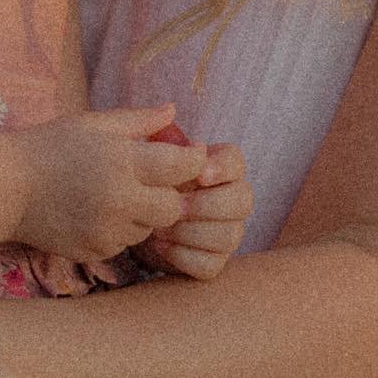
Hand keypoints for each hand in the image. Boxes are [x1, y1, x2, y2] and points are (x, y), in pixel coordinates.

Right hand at [13, 103, 207, 263]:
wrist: (6, 187)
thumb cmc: (50, 147)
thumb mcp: (94, 123)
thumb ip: (139, 120)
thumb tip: (174, 112)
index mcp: (122, 161)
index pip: (183, 166)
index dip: (192, 160)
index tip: (187, 155)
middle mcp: (119, 200)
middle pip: (173, 208)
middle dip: (168, 195)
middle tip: (151, 181)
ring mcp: (105, 231)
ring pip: (148, 229)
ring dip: (142, 214)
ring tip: (116, 195)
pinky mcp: (93, 251)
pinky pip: (123, 245)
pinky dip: (118, 231)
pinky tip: (96, 213)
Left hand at [138, 142, 252, 279]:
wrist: (134, 220)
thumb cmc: (147, 183)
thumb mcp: (148, 157)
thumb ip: (158, 136)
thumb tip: (168, 113)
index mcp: (221, 168)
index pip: (236, 162)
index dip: (221, 168)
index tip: (199, 175)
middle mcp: (233, 200)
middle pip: (243, 201)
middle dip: (206, 205)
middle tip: (175, 206)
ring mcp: (227, 232)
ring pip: (229, 236)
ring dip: (191, 232)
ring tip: (160, 228)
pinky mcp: (214, 262)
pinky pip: (211, 264)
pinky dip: (183, 256)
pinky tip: (160, 246)